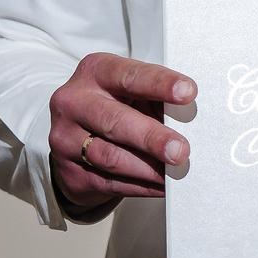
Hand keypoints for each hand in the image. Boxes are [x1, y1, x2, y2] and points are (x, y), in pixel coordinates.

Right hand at [48, 53, 194, 218]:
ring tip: (175, 173)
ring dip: (149, 169)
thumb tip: (191, 119)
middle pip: (115, 121)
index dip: (159, 84)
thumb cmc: (114, 106)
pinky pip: (110, 182)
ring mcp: (66, 139)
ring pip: (111, 157)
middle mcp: (75, 102)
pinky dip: (141, 186)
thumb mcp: (131, 93)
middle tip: (180, 150)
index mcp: (95, 72)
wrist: (73, 138)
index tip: (187, 92)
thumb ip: (155, 99)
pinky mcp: (69, 172)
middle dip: (152, 138)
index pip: (129, 76)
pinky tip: (161, 185)